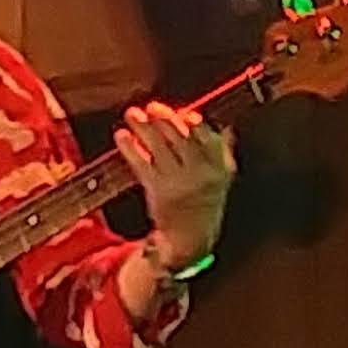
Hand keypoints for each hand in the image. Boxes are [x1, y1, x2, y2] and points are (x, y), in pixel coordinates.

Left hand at [122, 98, 235, 267]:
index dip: (192, 122)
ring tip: (132, 114)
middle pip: (179, 137)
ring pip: (159, 146)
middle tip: (151, 107)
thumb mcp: (222, 180)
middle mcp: (200, 173)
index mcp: (219, 168)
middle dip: (163, 118)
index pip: (206, 136)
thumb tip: (226, 128)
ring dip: (143, 126)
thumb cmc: (204, 203)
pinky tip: (122, 136)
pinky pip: (141, 163)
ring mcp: (178, 181)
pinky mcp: (157, 190)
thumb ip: (223, 152)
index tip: (183, 113)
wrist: (191, 240)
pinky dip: (129, 147)